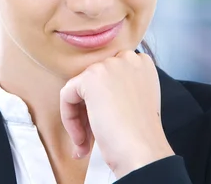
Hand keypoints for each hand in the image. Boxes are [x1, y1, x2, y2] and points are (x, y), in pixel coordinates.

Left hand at [60, 50, 174, 178]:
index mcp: (142, 64)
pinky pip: (67, 95)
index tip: (106, 123)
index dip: (104, 102)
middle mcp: (128, 58)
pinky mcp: (91, 77)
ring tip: (84, 144)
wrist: (143, 153)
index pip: (109, 76)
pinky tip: (81, 139)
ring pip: (79, 88)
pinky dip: (69, 119)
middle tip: (90, 138)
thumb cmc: (141, 137)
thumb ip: (119, 88)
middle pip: (93, 81)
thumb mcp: (136, 102)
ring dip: (78, 118)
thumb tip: (92, 93)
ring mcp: (109, 65)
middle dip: (89, 110)